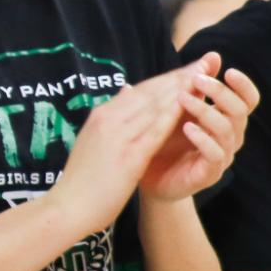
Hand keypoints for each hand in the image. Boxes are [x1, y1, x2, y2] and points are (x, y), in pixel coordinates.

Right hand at [45, 66, 191, 230]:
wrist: (66, 207)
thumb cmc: (81, 180)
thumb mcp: (93, 140)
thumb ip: (111, 117)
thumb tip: (124, 90)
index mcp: (101, 115)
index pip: (140, 90)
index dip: (166, 78)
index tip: (187, 69)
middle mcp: (108, 119)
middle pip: (150, 92)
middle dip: (179, 76)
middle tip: (204, 63)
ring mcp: (117, 136)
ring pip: (154, 106)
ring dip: (181, 90)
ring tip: (204, 77)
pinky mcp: (128, 156)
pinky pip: (154, 131)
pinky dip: (173, 115)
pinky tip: (190, 107)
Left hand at [140, 54, 259, 200]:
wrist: (148, 176)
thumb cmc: (165, 137)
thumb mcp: (178, 106)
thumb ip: (194, 83)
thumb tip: (212, 55)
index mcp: (226, 119)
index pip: (248, 100)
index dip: (244, 85)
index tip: (227, 70)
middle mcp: (230, 136)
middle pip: (240, 111)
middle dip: (221, 92)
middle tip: (197, 79)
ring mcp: (222, 156)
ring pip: (227, 130)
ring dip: (206, 110)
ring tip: (183, 98)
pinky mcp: (209, 174)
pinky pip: (215, 154)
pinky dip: (203, 138)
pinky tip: (187, 127)